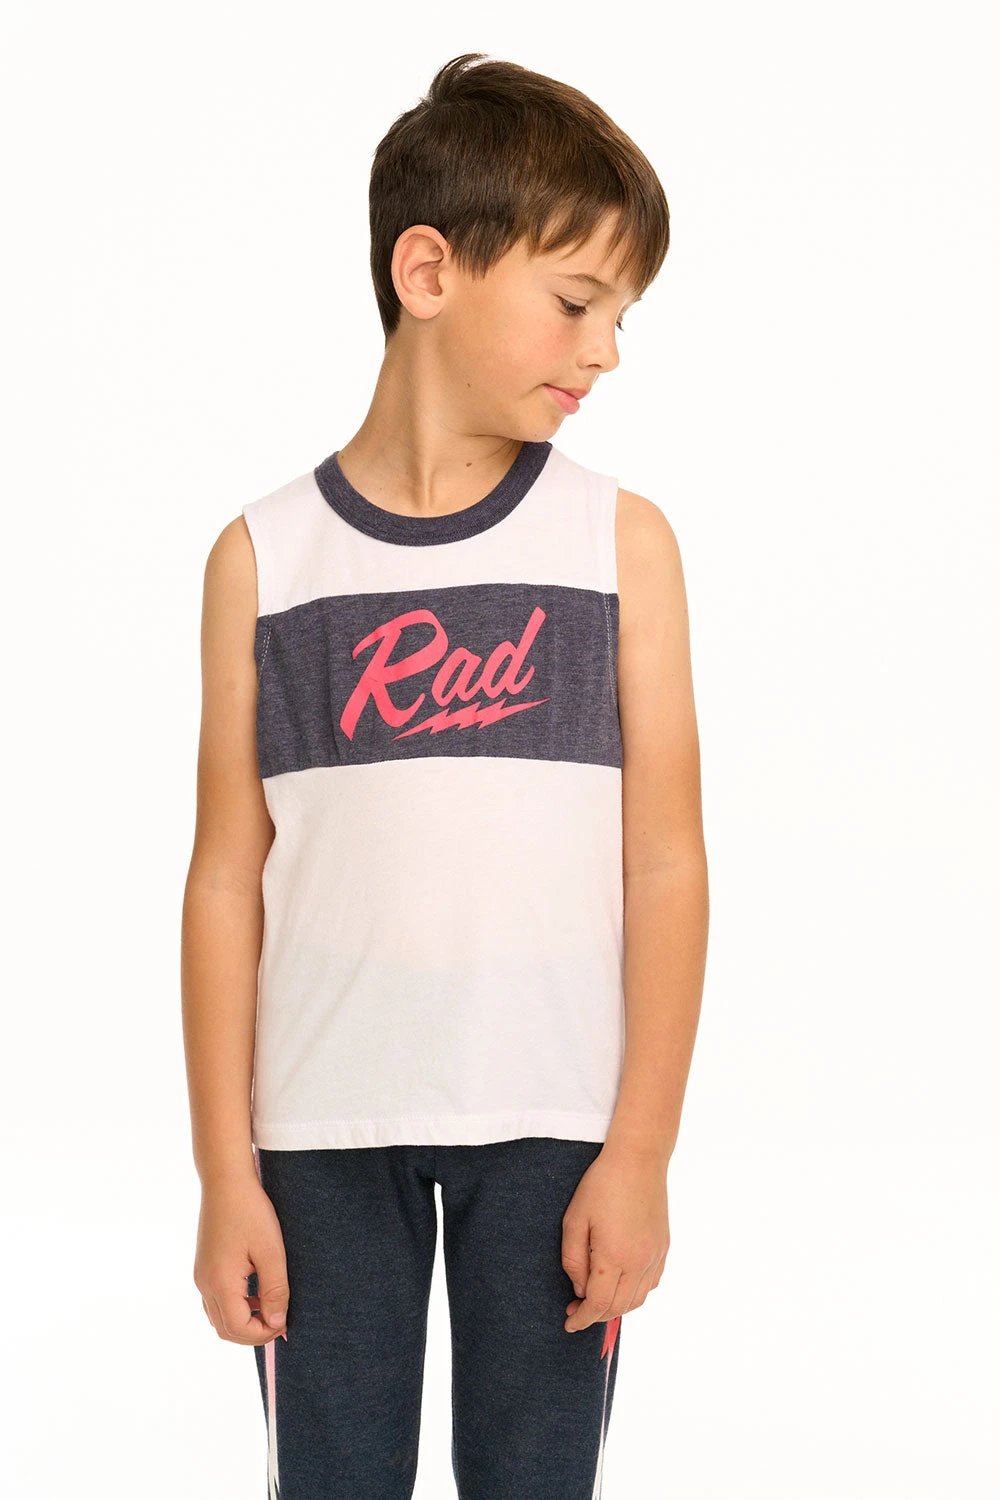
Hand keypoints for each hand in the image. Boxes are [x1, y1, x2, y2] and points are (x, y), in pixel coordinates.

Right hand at [193, 1175, 289, 1344]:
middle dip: (253, 1333)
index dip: (263, 1334)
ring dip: (243, 1321)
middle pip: (225, 1329)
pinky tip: (256, 1291)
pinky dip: (235, 1306)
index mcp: (220, 1282)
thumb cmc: (250, 1211)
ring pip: (218, 1317)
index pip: (238, 1328)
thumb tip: (277, 1323)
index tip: (286, 1324)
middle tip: (280, 1322)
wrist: (225, 1180)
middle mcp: (204, 1284)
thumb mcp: (271, 1251)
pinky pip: (215, 1300)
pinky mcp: (203, 1266)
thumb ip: (275, 1290)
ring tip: (270, 1307)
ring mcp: (201, 1275)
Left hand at [561, 1144, 669, 1332]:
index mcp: (615, 1257)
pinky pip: (651, 1284)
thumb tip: (580, 1289)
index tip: (569, 1323)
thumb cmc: (601, 1185)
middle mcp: (640, 1262)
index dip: (582, 1319)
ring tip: (597, 1299)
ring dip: (617, 1307)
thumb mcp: (574, 1220)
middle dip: (596, 1316)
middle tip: (575, 1310)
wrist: (638, 1159)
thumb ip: (574, 1261)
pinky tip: (621, 1284)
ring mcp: (656, 1256)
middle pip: (619, 1307)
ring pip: (638, 1300)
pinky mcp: (664, 1247)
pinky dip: (635, 1293)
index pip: (598, 1304)